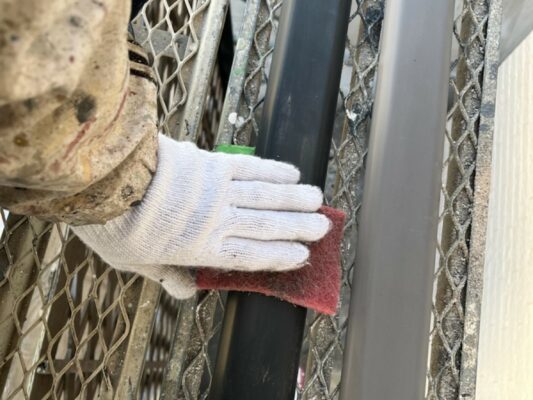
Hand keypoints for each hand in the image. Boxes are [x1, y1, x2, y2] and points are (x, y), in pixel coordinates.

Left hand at [73, 134, 329, 297]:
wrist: (106, 181)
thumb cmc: (116, 226)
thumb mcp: (137, 263)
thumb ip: (168, 276)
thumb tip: (188, 291)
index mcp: (202, 249)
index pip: (252, 255)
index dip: (282, 255)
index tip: (304, 255)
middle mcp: (218, 220)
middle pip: (268, 224)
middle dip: (299, 226)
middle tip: (324, 226)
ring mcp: (218, 190)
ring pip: (266, 195)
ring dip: (295, 198)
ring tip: (318, 199)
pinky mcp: (212, 163)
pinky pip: (250, 167)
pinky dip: (273, 170)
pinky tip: (292, 172)